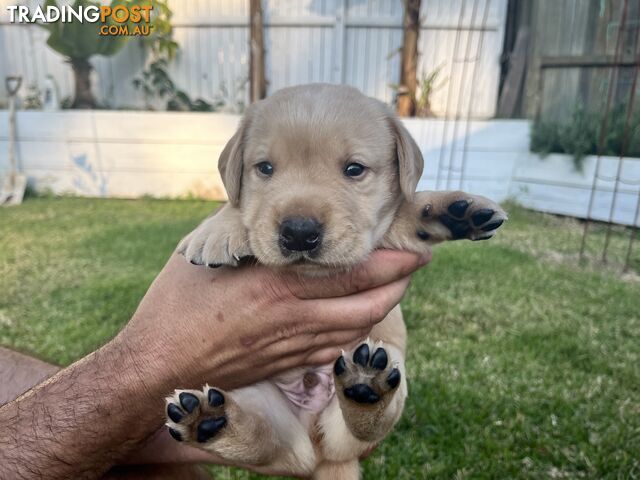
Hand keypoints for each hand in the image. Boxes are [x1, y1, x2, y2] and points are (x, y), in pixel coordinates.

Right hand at [119, 250, 429, 390]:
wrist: (156, 365)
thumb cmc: (176, 303)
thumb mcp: (208, 253)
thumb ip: (246, 234)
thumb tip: (271, 214)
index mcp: (273, 284)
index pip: (347, 272)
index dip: (388, 262)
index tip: (412, 249)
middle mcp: (289, 318)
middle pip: (362, 304)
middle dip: (398, 285)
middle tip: (415, 266)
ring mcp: (288, 347)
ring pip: (353, 330)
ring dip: (380, 309)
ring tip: (394, 288)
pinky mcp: (282, 365)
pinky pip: (331, 351)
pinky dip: (353, 333)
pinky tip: (357, 319)